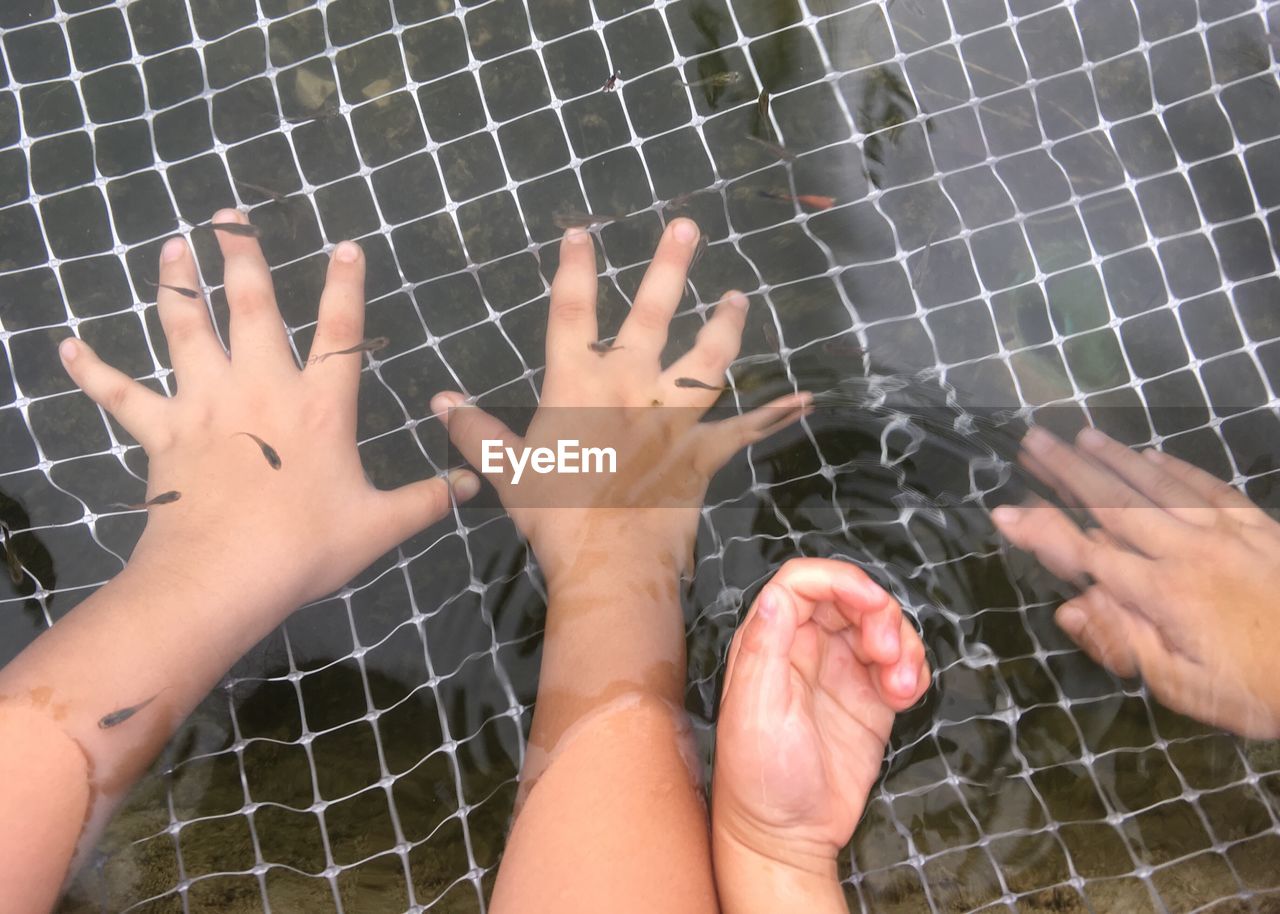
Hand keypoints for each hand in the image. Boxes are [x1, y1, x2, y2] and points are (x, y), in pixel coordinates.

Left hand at [60, 209, 476, 607]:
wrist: (222, 577)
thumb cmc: (305, 548)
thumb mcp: (380, 526)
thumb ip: (428, 499)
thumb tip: (473, 484)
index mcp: (320, 406)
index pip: (340, 331)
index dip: (345, 285)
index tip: (345, 244)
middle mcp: (261, 388)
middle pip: (252, 307)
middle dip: (242, 256)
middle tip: (229, 216)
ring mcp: (205, 404)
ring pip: (186, 329)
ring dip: (177, 284)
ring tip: (172, 245)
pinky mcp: (161, 432)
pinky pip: (119, 394)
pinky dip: (92, 370)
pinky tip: (67, 346)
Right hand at [430, 219, 807, 586]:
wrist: (609, 563)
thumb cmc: (554, 516)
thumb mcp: (506, 472)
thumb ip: (476, 432)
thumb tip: (439, 402)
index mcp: (578, 386)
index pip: (572, 314)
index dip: (575, 270)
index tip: (582, 232)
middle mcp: (631, 388)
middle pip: (651, 316)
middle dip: (669, 268)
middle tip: (687, 227)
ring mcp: (673, 418)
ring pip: (706, 360)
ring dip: (725, 327)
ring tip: (740, 297)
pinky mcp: (704, 452)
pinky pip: (745, 429)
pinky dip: (776, 415)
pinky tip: (805, 399)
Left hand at [712, 558, 929, 869]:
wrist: (787, 837)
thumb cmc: (758, 777)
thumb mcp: (756, 710)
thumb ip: (765, 647)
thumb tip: (776, 596)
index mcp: (768, 642)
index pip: (802, 583)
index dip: (840, 580)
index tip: (869, 602)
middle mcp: (803, 649)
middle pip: (849, 599)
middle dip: (878, 613)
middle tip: (885, 651)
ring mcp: (839, 673)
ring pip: (879, 627)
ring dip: (901, 644)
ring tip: (899, 683)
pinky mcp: (869, 701)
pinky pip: (898, 665)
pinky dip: (911, 670)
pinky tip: (905, 695)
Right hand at [993, 426, 1279, 737]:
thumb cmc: (1262, 689)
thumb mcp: (1187, 688)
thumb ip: (1127, 644)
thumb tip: (1070, 606)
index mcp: (1162, 594)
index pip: (1085, 554)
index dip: (1041, 532)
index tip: (1002, 511)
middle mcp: (1185, 550)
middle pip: (1113, 503)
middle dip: (1067, 471)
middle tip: (1032, 442)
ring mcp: (1224, 531)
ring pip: (1155, 485)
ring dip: (1112, 458)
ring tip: (1077, 435)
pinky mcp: (1258, 525)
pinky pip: (1207, 486)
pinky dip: (1174, 467)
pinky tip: (1151, 455)